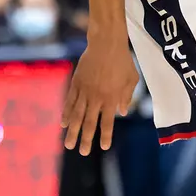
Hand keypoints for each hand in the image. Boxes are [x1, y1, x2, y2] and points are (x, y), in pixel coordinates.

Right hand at [62, 37, 140, 154]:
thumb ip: (126, 97)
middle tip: (81, 152)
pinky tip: (63, 123)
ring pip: (77, 115)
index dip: (105, 136)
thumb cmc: (123, 61)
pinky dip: (66, 113)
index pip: (107, 122)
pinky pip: (70, 101)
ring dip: (73, 131)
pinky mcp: (76, 83)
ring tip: (68, 144)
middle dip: (85, 139)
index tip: (102, 147)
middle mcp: (97, 98)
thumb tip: (121, 113)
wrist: (106, 43)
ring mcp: (85, 91)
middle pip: (90, 123)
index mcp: (112, 98)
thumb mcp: (131, 79)